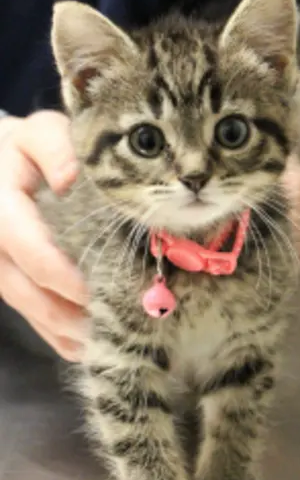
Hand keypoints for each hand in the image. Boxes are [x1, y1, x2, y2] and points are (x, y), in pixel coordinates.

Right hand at [0, 111, 88, 360]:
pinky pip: (27, 312)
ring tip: (100, 341)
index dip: (62, 276)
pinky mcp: (6, 278)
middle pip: (26, 290)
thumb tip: (70, 179)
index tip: (94, 292)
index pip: (30, 250)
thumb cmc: (25, 149)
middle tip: (108, 327)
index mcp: (0, 208)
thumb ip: (55, 148)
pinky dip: (54, 333)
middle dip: (65, 313)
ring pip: (27, 307)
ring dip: (62, 329)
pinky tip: (80, 346)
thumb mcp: (40, 133)